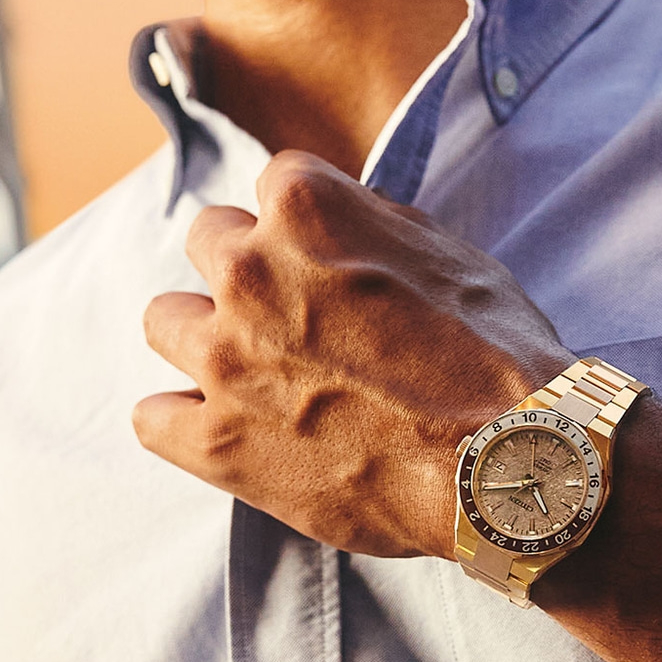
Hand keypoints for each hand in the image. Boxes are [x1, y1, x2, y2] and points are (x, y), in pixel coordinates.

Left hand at [134, 151, 572, 558]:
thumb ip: (369, 226)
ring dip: (207, 341)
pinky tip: (229, 432)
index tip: (336, 278)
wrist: (509, 467)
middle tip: (302, 329)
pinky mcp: (218, 443)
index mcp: (303, 206)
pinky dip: (185, 422)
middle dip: (250, 281)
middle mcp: (248, 270)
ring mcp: (225, 359)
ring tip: (262, 380)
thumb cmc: (496, 362)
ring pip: (166, 322)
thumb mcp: (447, 255)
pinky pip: (152, 417)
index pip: (270, 194)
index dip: (308, 240)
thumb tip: (335, 225)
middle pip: (210, 249)